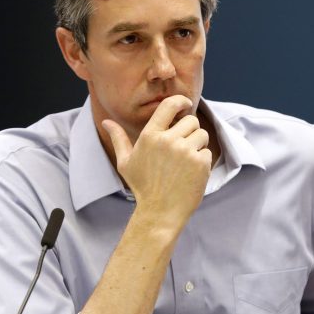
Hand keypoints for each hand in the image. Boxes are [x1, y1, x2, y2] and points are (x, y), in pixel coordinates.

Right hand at [101, 95, 211, 230]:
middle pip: (191, 120)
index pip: (169, 105)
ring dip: (197, 145)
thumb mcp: (126, 162)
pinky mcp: (200, 163)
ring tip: (185, 162)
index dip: (180, 101)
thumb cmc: (142, 187)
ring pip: (201, 134)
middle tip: (181, 148)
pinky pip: (207, 152)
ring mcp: (185, 151)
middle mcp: (168, 140)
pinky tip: (190, 173)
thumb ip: (119, 139)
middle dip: (189, 131)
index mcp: (150, 136)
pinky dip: (202, 161)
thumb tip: (106, 121)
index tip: (185, 104)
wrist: (160, 212)